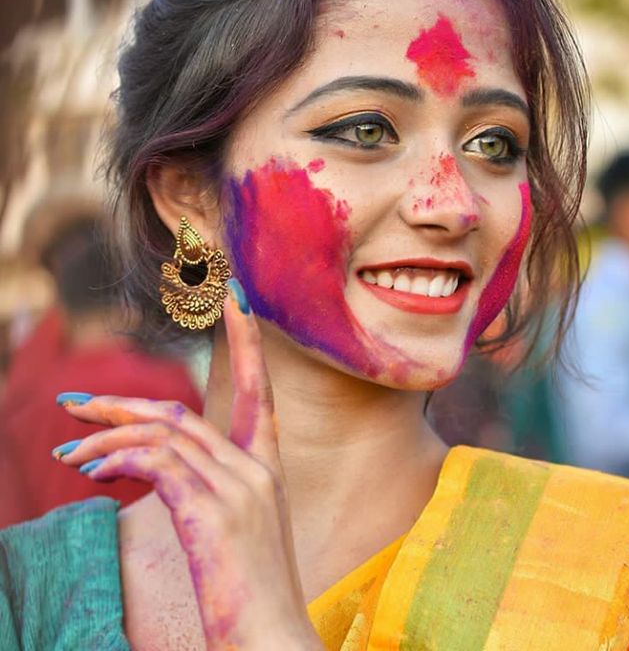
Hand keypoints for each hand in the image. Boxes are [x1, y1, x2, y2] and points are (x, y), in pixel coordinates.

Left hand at [54, 279, 322, 650]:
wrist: (274, 646)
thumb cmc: (253, 596)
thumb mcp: (238, 532)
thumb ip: (213, 490)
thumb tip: (166, 469)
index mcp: (268, 469)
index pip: (262, 388)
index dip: (248, 341)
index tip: (235, 300)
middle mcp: (258, 469)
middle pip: (183, 413)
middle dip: (123, 403)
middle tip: (73, 402)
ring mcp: (239, 489)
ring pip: (165, 434)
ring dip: (107, 437)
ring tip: (66, 454)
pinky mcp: (214, 513)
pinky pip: (157, 465)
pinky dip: (117, 460)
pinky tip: (91, 473)